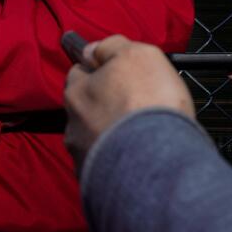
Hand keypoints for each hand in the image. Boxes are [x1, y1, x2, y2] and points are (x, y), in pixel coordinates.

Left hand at [63, 35, 193, 167]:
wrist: (158, 161)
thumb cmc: (148, 103)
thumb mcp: (137, 54)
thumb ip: (111, 47)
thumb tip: (93, 50)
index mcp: (77, 91)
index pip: (78, 72)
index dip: (98, 70)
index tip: (116, 74)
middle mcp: (73, 124)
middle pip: (85, 106)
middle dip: (102, 104)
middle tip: (133, 104)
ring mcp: (83, 156)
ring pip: (95, 138)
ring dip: (110, 134)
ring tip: (139, 134)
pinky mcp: (97, 184)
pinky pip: (106, 166)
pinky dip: (119, 160)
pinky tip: (138, 156)